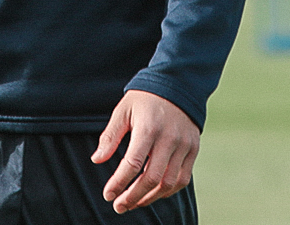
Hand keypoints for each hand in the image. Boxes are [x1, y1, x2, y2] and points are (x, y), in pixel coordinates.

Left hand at [92, 90, 200, 213]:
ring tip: (134, 202)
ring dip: (150, 198)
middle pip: (151, 179)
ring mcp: (184, 145)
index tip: (108, 194)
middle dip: (133, 197)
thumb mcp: (123, 110)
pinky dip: (168, 191)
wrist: (177, 84)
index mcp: (148, 128)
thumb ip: (110, 136)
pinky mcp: (193, 149)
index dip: (119, 183)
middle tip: (119, 205)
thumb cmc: (145, 98)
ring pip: (168, 183)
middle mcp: (168, 138)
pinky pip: (183, 179)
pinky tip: (153, 194)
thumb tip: (97, 160)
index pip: (132, 164)